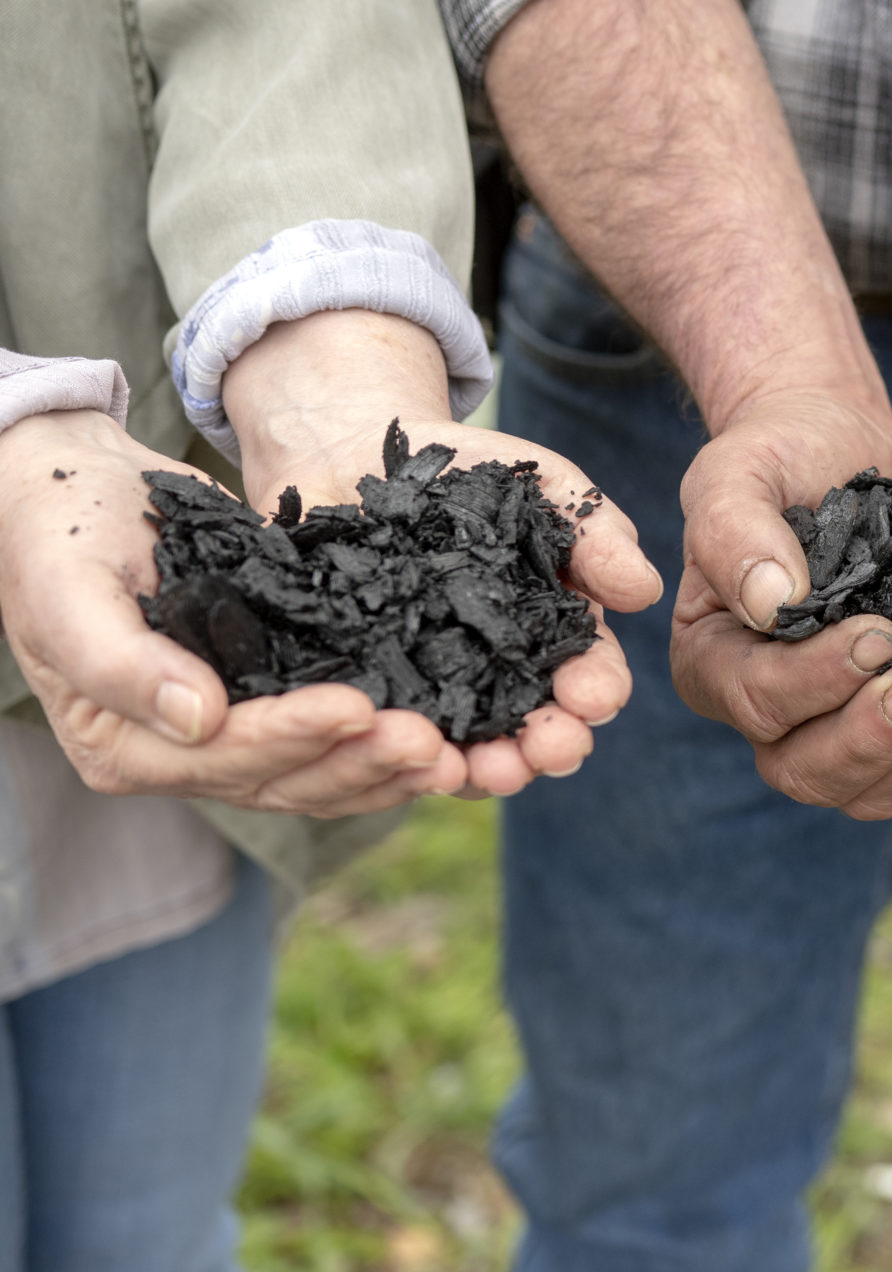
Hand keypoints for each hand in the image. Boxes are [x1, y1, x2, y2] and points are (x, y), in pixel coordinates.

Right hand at [0, 411, 463, 814]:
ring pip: (318, 776)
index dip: (292, 734)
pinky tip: (445, 739)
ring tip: (451, 752)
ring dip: (385, 768)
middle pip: (283, 780)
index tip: (357, 707)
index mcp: (122, 746)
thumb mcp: (68, 584)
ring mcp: (229, 739)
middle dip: (360, 761)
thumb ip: (119, 660)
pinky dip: (383, 745)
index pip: (223, 756)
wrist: (80, 490)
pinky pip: (333, 744)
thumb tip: (197, 718)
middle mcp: (179, 757)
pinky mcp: (269, 706)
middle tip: (432, 744)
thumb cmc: (60, 531)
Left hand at [225, 311, 663, 797]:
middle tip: (551, 749)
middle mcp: (497, 677)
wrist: (351, 451)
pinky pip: (380, 733)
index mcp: (551, 637)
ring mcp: (430, 690)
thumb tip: (645, 591)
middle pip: (534, 729)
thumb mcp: (545, 488)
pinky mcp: (365, 690)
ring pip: (464, 747)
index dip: (598, 692)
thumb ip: (597, 532)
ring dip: (483, 770)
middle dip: (550, 747)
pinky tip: (403, 755)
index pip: (589, 677)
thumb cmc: (464, 471)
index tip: (594, 698)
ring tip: (487, 773)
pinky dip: (397, 754)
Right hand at [670, 391, 891, 820]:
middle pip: (804, 771)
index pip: (756, 700)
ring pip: (864, 791)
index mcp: (714, 659)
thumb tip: (768, 604)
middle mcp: (768, 709)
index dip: (816, 679)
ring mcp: (834, 725)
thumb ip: (734, 529)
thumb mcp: (740, 469)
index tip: (879, 633)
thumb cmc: (781, 453)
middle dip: (869, 738)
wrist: (844, 443)